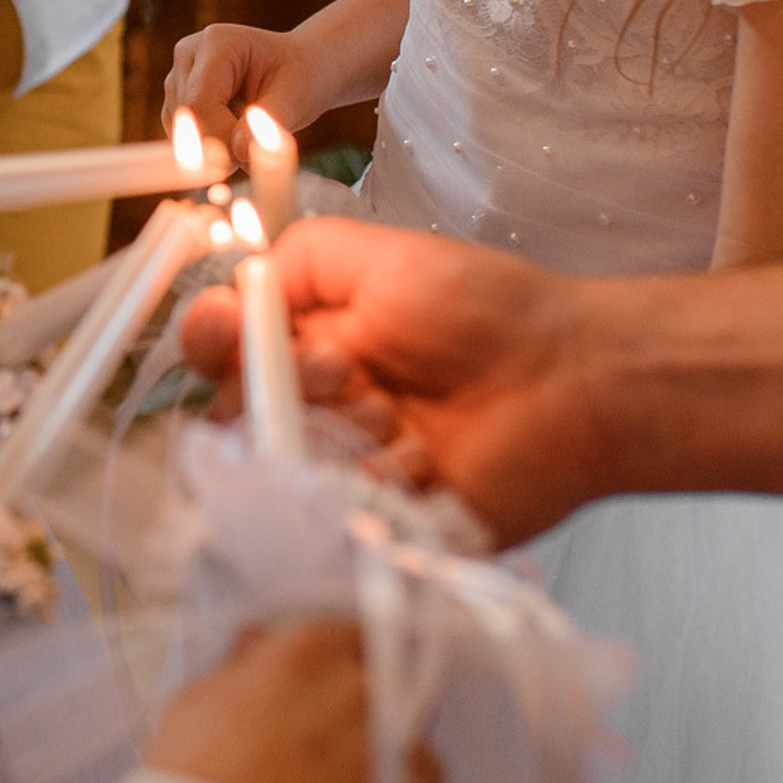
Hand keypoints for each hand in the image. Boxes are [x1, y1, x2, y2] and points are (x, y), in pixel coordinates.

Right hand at [146, 620, 446, 782]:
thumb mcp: (199, 702)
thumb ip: (244, 667)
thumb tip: (260, 642)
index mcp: (310, 651)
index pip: (356, 638)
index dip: (346, 673)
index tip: (335, 702)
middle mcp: (364, 689)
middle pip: (397, 696)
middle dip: (375, 726)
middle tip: (337, 768)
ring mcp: (399, 750)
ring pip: (422, 760)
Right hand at [165, 23, 327, 161]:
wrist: (300, 70)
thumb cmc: (301, 79)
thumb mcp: (296, 98)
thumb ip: (268, 121)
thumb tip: (238, 150)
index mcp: (217, 43)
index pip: (199, 104)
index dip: (217, 141)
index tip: (248, 161)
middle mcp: (189, 54)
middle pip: (186, 118)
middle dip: (219, 146)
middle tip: (256, 153)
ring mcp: (177, 76)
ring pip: (180, 132)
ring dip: (214, 148)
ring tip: (249, 137)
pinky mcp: (175, 99)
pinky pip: (181, 139)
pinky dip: (208, 148)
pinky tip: (235, 136)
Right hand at [173, 219, 619, 545]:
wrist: (569, 381)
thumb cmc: (484, 311)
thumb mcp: (380, 257)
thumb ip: (296, 261)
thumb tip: (231, 292)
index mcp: (306, 342)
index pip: (219, 350)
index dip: (213, 341)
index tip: (230, 330)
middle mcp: (314, 407)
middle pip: (235, 414)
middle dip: (286, 387)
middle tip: (349, 371)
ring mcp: (343, 470)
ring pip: (281, 468)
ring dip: (337, 435)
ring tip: (401, 419)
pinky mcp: (379, 524)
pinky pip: (335, 517)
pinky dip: (376, 483)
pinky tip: (423, 463)